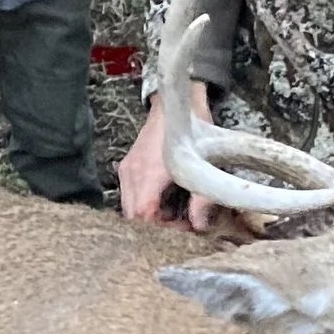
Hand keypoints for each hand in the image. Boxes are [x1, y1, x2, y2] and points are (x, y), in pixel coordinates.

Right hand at [115, 85, 221, 229]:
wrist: (177, 105)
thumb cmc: (193, 131)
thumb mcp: (205, 165)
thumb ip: (202, 198)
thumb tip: (199, 227)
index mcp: (150, 172)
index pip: (143, 215)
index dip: (162, 228)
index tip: (183, 227)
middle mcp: (133, 172)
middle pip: (134, 216)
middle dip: (156, 226)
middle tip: (181, 224)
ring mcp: (127, 170)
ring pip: (129, 208)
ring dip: (150, 217)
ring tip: (175, 213)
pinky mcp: (127, 167)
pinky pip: (129, 197)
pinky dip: (145, 206)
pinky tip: (165, 201)